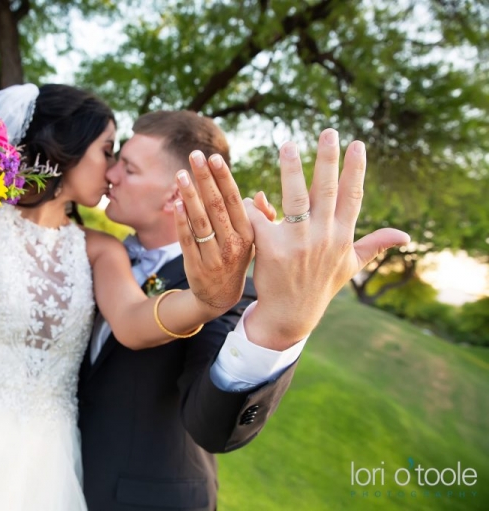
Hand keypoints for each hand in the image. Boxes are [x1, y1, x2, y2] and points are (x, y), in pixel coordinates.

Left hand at [174, 150, 253, 315]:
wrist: (219, 298)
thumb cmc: (236, 260)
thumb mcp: (253, 242)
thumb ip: (257, 217)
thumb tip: (259, 195)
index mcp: (248, 235)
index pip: (234, 201)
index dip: (223, 178)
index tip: (214, 157)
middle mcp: (233, 245)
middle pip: (216, 206)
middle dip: (205, 178)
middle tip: (195, 155)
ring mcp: (214, 256)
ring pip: (201, 221)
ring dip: (190, 195)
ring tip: (181, 174)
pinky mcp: (196, 266)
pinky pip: (188, 240)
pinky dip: (182, 221)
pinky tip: (176, 203)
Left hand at [244, 129, 409, 348]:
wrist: (290, 315)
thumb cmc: (319, 286)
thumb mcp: (349, 266)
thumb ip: (373, 245)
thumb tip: (405, 236)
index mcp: (342, 236)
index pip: (352, 196)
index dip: (356, 169)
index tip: (357, 144)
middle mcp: (323, 236)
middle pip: (327, 190)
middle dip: (328, 159)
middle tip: (327, 132)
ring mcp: (298, 242)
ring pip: (295, 198)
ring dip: (292, 170)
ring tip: (288, 145)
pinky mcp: (273, 249)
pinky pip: (261, 219)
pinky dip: (254, 207)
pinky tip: (249, 195)